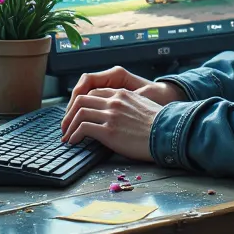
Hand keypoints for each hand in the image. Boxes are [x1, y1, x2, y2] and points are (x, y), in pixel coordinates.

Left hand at [59, 67, 183, 161]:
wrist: (168, 134)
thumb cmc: (160, 125)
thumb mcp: (143, 106)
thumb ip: (127, 106)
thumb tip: (119, 117)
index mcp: (122, 93)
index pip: (93, 92)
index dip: (81, 104)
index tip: (77, 115)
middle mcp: (114, 101)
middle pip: (81, 99)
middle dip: (70, 113)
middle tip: (66, 126)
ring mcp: (111, 114)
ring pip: (79, 112)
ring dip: (69, 125)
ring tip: (67, 136)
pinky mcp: (109, 130)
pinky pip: (83, 128)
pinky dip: (75, 134)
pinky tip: (74, 141)